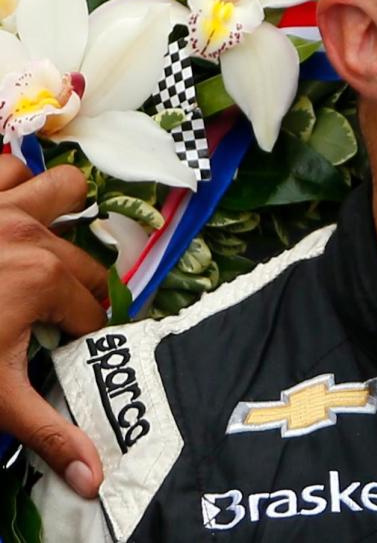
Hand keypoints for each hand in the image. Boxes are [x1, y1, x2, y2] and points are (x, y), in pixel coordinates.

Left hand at [0, 157, 105, 497]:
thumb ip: (48, 431)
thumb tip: (97, 479)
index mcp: (46, 279)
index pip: (92, 312)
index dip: (80, 335)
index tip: (61, 349)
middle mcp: (33, 232)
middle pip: (87, 260)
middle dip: (78, 289)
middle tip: (50, 316)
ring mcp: (1, 204)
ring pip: (64, 189)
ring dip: (61, 214)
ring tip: (43, 246)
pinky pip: (8, 166)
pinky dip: (11, 183)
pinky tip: (4, 214)